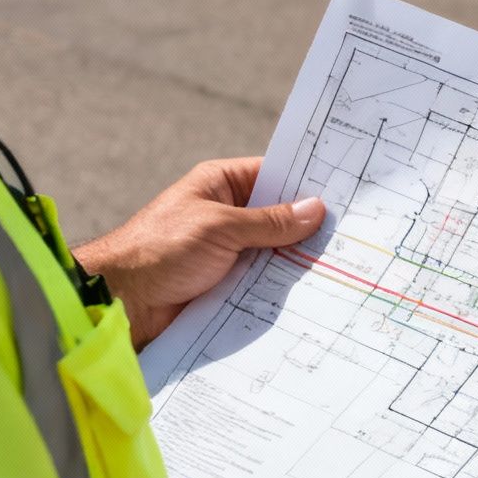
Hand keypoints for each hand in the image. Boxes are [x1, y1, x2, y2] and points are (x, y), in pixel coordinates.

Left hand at [73, 158, 323, 349]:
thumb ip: (269, 221)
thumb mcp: (220, 226)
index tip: (347, 191)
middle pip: (280, 217)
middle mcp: (228, 215)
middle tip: (355, 232)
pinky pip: (266, 281)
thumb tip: (315, 209)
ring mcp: (230, 251)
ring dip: (300, 260)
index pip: (274, 175)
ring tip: (345, 264)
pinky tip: (316, 291)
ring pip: (277, 252)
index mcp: (221, 185)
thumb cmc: (160, 249)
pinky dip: (285, 286)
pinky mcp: (229, 284)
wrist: (122, 301)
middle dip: (310, 226)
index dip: (307, 182)